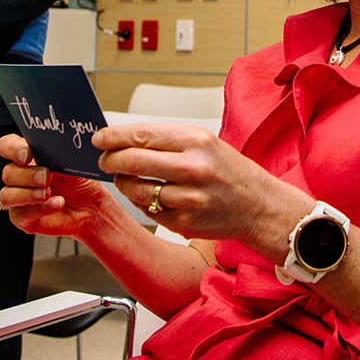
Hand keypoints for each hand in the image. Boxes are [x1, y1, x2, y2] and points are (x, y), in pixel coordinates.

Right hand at [0, 134, 110, 236]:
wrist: (90, 206)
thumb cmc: (79, 181)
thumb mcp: (72, 163)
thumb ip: (58, 154)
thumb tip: (54, 147)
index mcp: (27, 155)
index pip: (6, 146)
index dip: (12, 149)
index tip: (27, 155)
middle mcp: (19, 175)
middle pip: (8, 173)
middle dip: (27, 175)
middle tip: (47, 177)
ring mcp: (18, 198)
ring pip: (7, 195)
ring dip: (28, 194)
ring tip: (48, 193)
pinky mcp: (22, 218)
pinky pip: (21, 214)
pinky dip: (40, 208)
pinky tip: (57, 203)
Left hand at [93, 123, 312, 260]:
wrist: (260, 206)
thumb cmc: (229, 170)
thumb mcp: (204, 142)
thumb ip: (165, 140)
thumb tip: (123, 139)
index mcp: (196, 141)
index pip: (141, 135)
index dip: (113, 137)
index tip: (99, 138)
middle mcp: (193, 169)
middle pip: (133, 162)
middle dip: (111, 160)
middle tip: (105, 160)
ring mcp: (189, 199)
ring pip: (136, 190)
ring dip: (123, 183)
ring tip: (126, 178)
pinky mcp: (184, 223)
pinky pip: (149, 211)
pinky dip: (142, 203)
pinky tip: (150, 195)